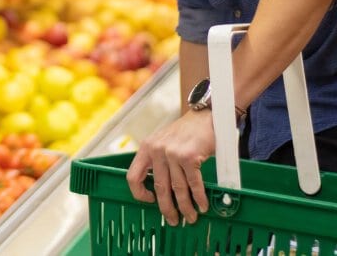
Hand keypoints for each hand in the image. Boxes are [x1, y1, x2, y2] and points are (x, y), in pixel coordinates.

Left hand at [125, 109, 215, 225]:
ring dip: (185, 207)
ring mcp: (173, 153)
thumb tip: (159, 191)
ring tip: (190, 217)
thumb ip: (157, 161)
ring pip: (178, 189)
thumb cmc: (184, 132)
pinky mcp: (189, 156)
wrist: (203, 116)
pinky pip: (193, 183)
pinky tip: (202, 205)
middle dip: (167, 209)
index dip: (139, 194)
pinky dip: (199, 197)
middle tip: (173, 220)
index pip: (133, 176)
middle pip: (159, 188)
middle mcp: (157, 150)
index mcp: (146, 148)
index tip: (150, 201)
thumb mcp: (162, 142)